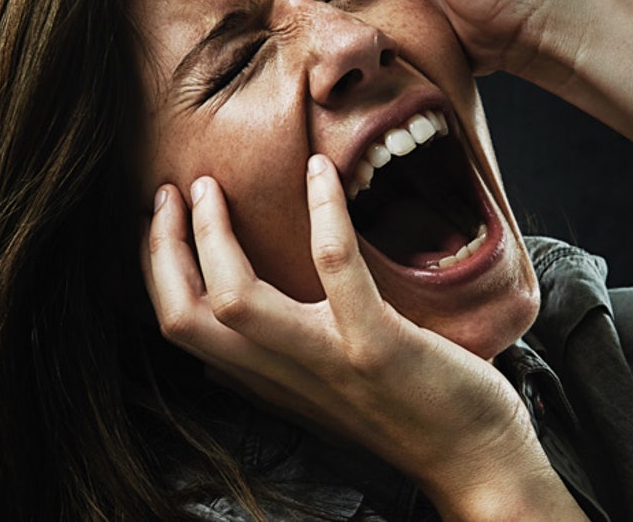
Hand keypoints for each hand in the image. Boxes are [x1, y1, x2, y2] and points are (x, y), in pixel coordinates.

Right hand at [142, 155, 582, 517]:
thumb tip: (220, 357)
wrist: (475, 461)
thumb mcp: (326, 397)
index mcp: (272, 382)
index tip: (159, 220)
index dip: (156, 270)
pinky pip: (337, 269)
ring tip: (215, 184)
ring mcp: (331, 361)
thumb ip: (279, 371)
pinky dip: (324, 214)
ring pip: (236, 300)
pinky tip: (320, 172)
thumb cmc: (412, 415)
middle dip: (164, 247)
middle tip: (171, 191)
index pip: (183, 330)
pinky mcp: (380, 346)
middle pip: (188, 317)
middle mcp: (288, 377)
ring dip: (212, 234)